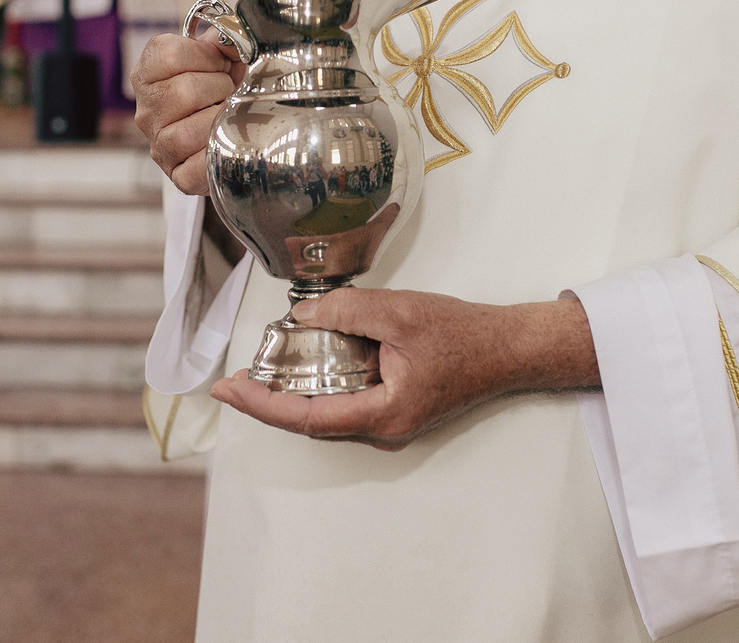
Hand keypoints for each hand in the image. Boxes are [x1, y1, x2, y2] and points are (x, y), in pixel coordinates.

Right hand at [130, 32, 244, 194]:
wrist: (224, 133)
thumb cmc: (218, 91)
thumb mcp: (218, 59)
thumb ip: (223, 42)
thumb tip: (233, 40)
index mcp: (148, 73)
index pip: (170, 54)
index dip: (207, 56)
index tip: (220, 64)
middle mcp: (145, 109)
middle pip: (184, 91)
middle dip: (219, 88)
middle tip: (226, 93)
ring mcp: (157, 143)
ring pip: (188, 131)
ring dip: (219, 121)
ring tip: (225, 115)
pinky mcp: (175, 172)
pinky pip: (196, 167)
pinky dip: (216, 154)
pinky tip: (223, 141)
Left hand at [210, 289, 600, 450]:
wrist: (510, 347)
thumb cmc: (465, 334)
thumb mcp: (400, 312)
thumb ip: (347, 311)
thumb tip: (303, 316)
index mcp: (383, 415)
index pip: (306, 417)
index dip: (262, 405)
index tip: (228, 391)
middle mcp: (383, 428)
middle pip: (312, 419)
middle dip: (272, 397)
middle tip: (239, 375)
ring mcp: (391, 420)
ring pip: (329, 409)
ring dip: (297, 387)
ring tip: (267, 362)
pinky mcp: (397, 405)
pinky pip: (348, 398)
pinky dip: (324, 379)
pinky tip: (312, 355)